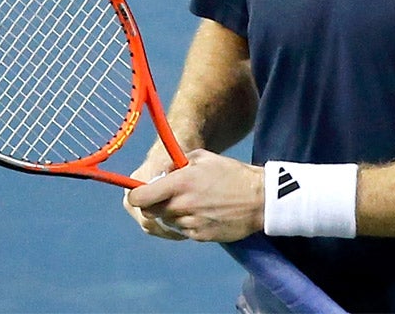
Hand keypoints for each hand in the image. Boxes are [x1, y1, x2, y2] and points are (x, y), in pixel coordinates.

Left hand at [125, 149, 263, 242]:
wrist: (258, 199)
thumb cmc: (231, 173)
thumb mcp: (202, 157)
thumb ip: (176, 164)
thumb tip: (160, 173)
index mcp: (180, 184)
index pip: (140, 197)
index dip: (136, 196)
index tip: (140, 193)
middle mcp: (181, 205)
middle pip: (151, 212)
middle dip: (155, 204)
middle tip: (170, 195)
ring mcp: (190, 223)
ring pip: (167, 222)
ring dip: (172, 213)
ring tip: (192, 202)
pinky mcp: (199, 236)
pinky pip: (183, 230)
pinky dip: (187, 223)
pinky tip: (203, 212)